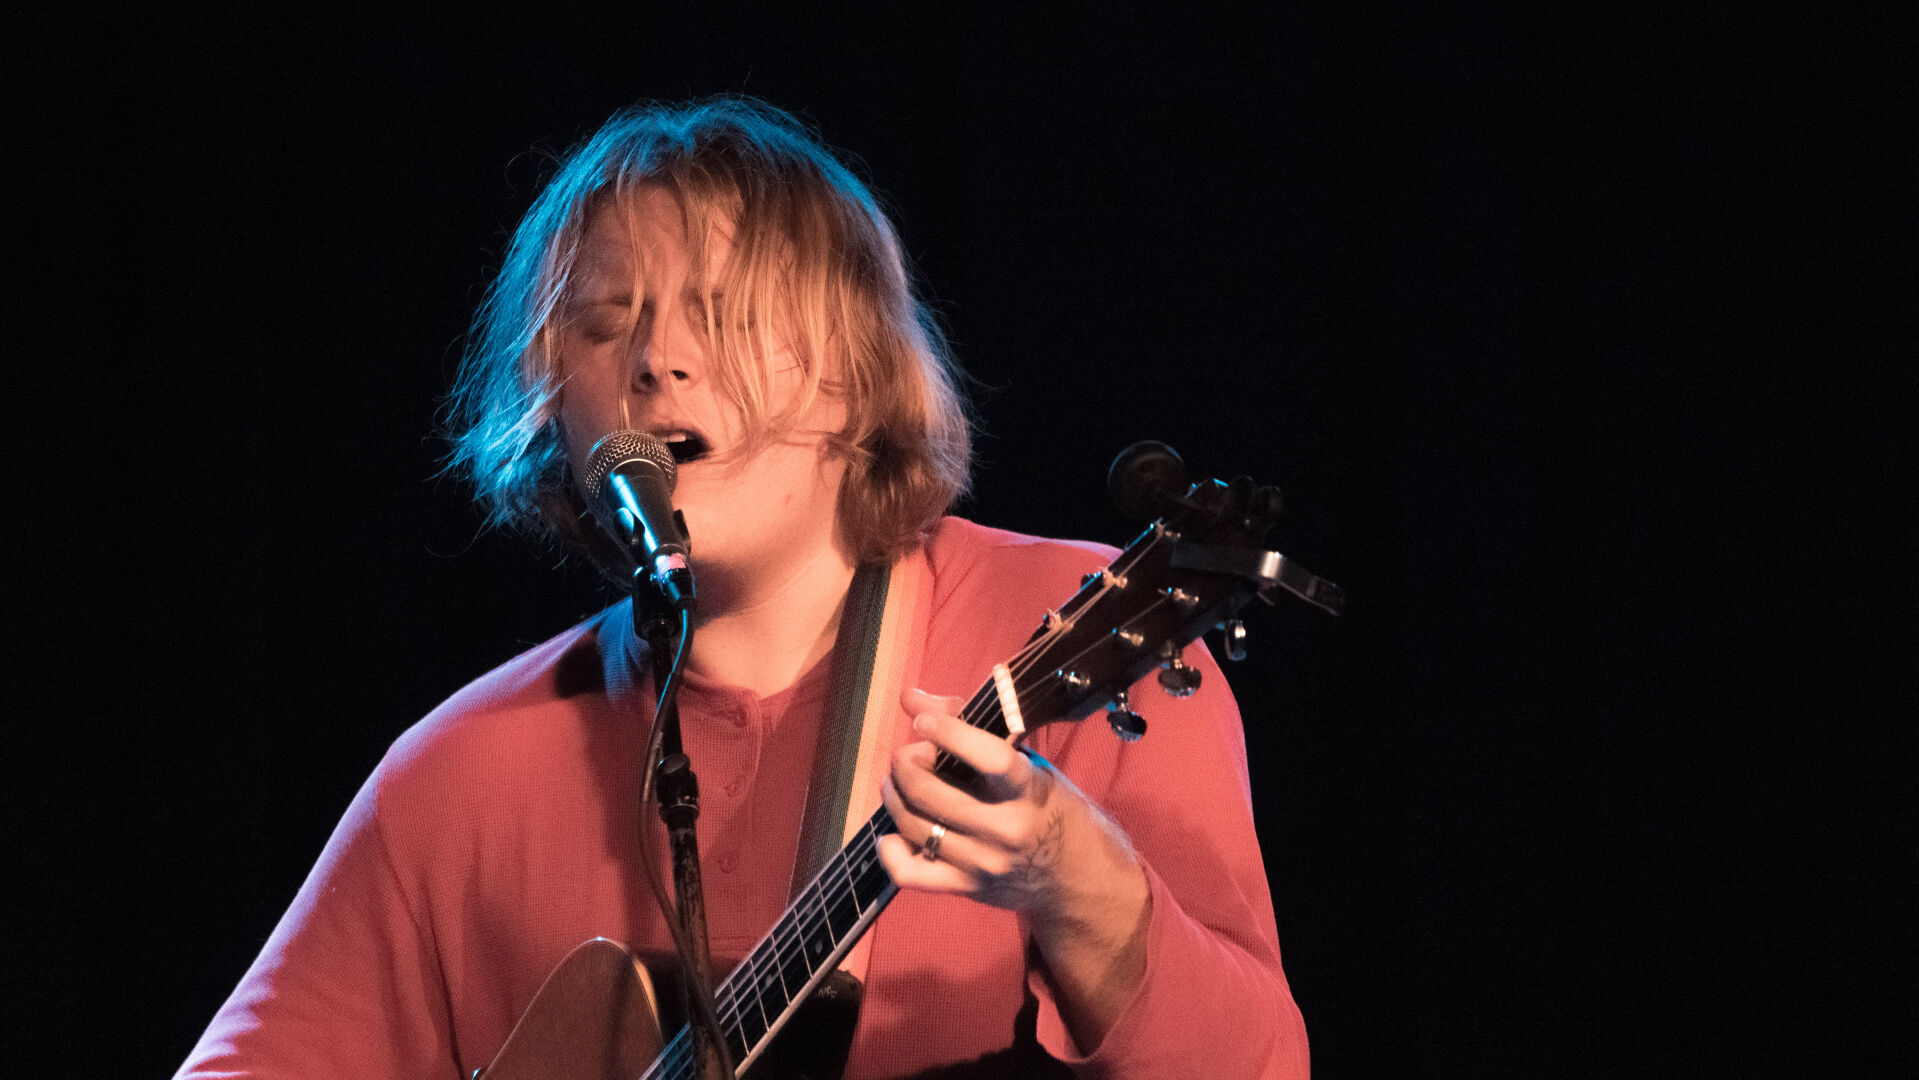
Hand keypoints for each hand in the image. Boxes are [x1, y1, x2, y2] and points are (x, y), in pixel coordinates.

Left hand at [877, 688, 1150, 1046]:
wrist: (1082, 883)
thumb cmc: (1056, 812)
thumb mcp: (1033, 767)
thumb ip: (974, 730)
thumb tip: (912, 698)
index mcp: (1031, 792)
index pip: (988, 757)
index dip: (948, 733)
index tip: (924, 721)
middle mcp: (1006, 830)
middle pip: (931, 794)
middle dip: (907, 764)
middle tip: (912, 753)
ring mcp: (984, 863)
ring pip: (916, 827)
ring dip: (896, 796)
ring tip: (900, 782)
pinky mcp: (968, 888)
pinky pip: (911, 874)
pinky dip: (891, 851)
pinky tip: (894, 833)